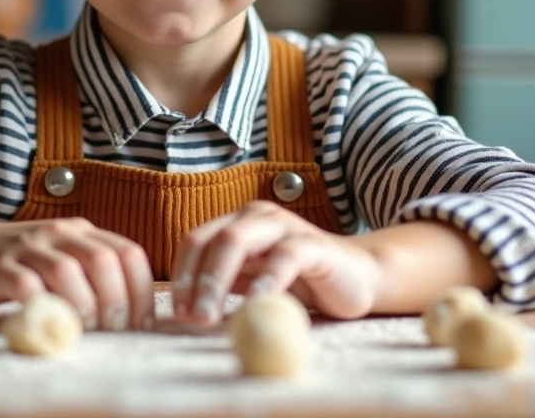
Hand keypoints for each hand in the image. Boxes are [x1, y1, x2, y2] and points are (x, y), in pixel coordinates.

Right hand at [0, 217, 154, 330]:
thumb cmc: (29, 263)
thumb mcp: (67, 256)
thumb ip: (95, 275)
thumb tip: (133, 316)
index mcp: (83, 231)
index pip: (128, 253)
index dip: (142, 290)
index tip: (141, 322)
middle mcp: (60, 233)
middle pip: (102, 261)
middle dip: (115, 300)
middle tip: (114, 329)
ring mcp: (29, 247)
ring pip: (66, 271)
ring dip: (83, 306)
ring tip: (85, 330)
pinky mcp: (1, 266)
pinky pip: (25, 285)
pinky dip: (42, 306)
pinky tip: (49, 324)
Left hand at [170, 200, 378, 326]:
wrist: (358, 278)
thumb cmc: (300, 282)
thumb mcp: (253, 281)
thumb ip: (225, 285)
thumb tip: (183, 310)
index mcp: (238, 222)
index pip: (196, 241)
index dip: (180, 275)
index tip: (176, 312)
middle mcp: (257, 216)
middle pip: (212, 240)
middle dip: (194, 280)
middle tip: (188, 318)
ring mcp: (285, 226)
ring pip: (237, 241)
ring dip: (216, 280)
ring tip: (207, 317)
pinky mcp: (313, 245)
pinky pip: (284, 257)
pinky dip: (266, 280)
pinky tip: (256, 303)